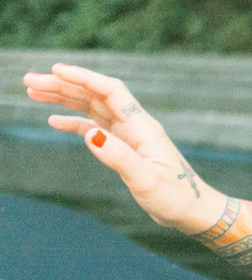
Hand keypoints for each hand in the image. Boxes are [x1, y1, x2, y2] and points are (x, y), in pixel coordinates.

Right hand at [23, 63, 224, 232]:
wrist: (193, 210)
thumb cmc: (177, 196)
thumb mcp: (147, 180)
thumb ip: (119, 157)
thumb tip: (90, 134)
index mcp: (142, 127)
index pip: (110, 91)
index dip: (84, 77)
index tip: (56, 70)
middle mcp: (135, 126)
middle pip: (96, 95)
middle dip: (64, 85)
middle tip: (30, 79)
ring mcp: (129, 135)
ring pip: (93, 108)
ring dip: (65, 98)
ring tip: (33, 91)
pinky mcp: (125, 148)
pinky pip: (95, 128)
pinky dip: (74, 122)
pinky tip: (53, 120)